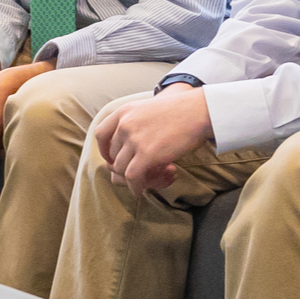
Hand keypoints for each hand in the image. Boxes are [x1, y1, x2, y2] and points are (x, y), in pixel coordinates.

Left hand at [98, 85, 214, 194]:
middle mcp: (124, 125)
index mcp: (123, 111)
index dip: (104, 150)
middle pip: (112, 155)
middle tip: (141, 170)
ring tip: (147, 178)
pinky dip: (134, 187)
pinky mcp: (146, 154)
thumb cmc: (181, 110)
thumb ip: (135, 121)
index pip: (100, 134)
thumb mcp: (149, 108)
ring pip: (120, 168)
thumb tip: (131, 142)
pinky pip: (132, 177)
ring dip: (132, 178)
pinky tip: (140, 191)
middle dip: (124, 166)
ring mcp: (134, 140)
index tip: (113, 158)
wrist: (199, 111)